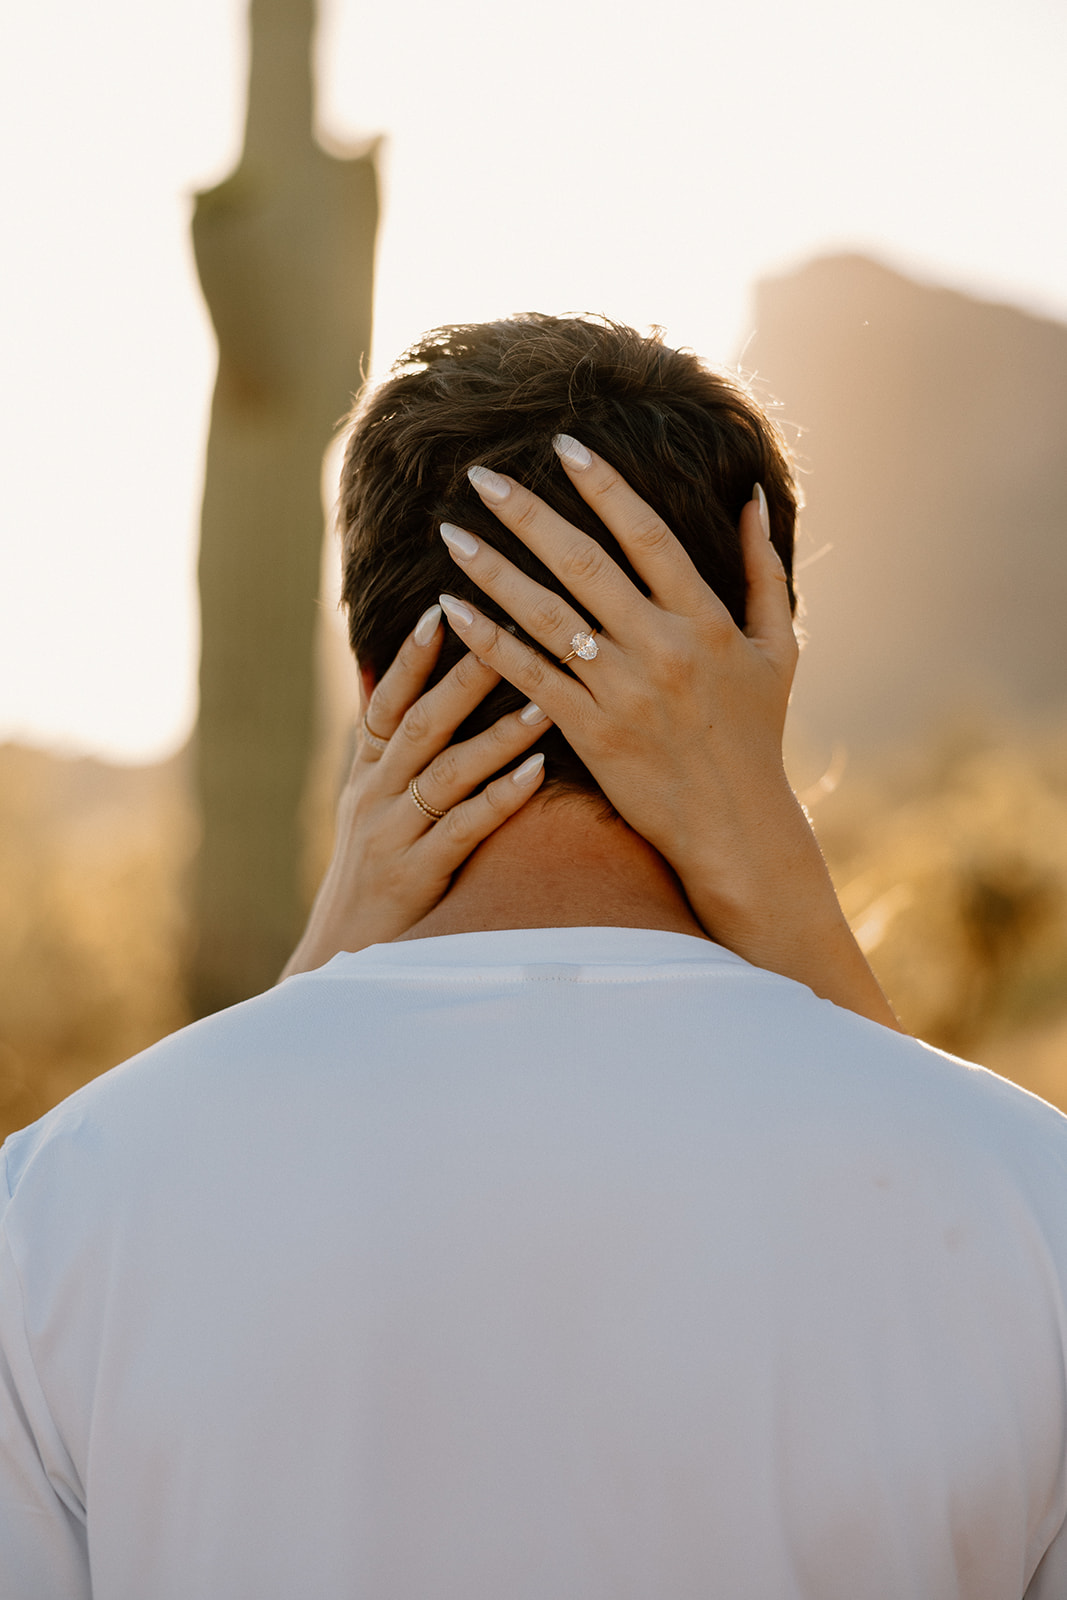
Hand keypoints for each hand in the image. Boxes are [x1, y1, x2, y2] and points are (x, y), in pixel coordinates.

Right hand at [280, 605, 548, 977]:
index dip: (409, 658)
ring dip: (495, 734)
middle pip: (421, 724)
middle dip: (464, 679)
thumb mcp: (367, 802)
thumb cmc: (372, 870)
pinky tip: (536, 771)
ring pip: (447, 771)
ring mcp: (393, 834)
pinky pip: (465, 827)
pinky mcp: (417, 873)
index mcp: (366, 772)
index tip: (439, 611)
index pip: (385, 702)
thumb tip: (382, 674)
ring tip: (542, 702)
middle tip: (506, 635)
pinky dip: (500, 796)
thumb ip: (384, 744)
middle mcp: (375, 794)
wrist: (344, 951)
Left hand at [435, 440, 898, 1028]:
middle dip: (529, 513)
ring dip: (493, 571)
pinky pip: (529, 677)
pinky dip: (489, 642)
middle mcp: (661, 648)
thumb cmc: (756, 734)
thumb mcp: (778, 648)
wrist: (736, 825)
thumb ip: (764, 570)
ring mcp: (622, 691)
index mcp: (705, 619)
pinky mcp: (590, 733)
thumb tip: (752, 497)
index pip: (647, 534)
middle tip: (480, 475)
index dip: (604, 486)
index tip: (564, 445)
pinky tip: (452, 609)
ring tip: (451, 534)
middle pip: (583, 564)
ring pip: (545, 617)